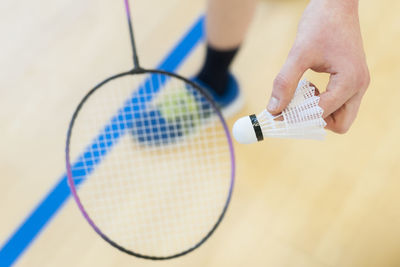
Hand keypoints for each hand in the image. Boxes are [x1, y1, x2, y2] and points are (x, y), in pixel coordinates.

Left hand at [267, 0, 369, 133]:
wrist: (336, 4)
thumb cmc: (321, 24)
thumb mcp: (299, 53)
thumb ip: (285, 82)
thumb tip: (273, 109)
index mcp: (350, 81)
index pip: (322, 113)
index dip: (297, 116)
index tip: (277, 114)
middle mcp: (359, 86)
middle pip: (340, 124)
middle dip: (314, 121)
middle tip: (294, 108)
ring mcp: (358, 83)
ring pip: (341, 116)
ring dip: (319, 113)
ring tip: (303, 94)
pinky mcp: (352, 80)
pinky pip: (340, 104)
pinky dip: (323, 103)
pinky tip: (309, 87)